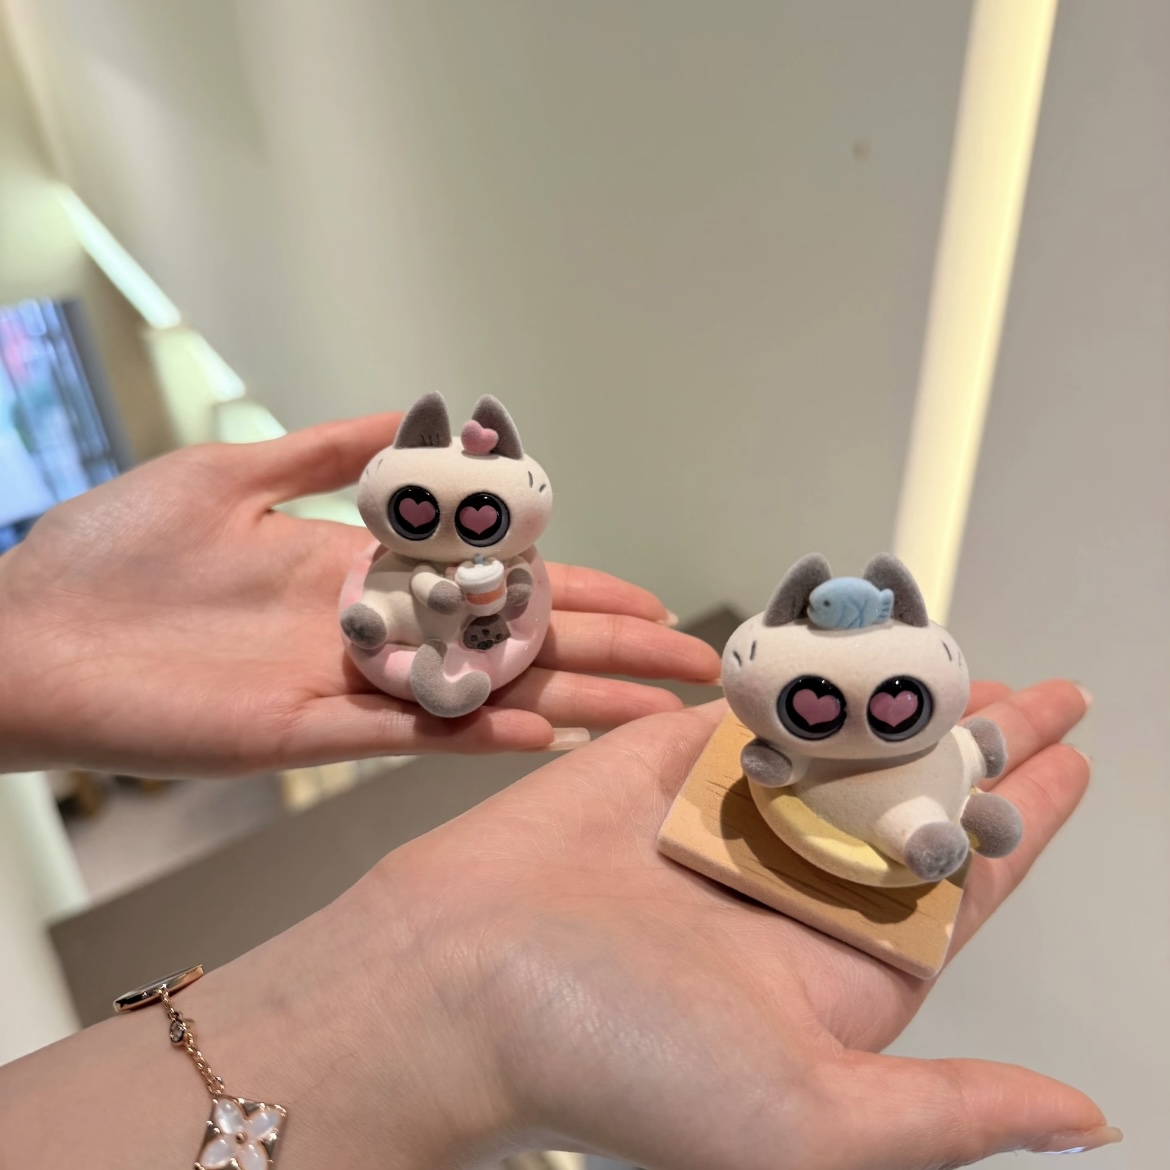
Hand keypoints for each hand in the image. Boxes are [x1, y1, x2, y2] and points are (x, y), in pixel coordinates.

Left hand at [0, 415, 718, 776]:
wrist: (25, 636)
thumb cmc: (112, 552)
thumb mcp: (233, 473)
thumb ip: (330, 452)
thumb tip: (415, 411)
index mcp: (361, 570)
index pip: (492, 581)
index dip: (574, 589)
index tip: (646, 597)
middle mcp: (373, 631)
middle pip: (511, 642)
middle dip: (605, 652)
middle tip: (690, 666)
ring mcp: (347, 685)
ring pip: (482, 694)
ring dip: (569, 703)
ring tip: (651, 712)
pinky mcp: (305, 732)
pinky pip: (411, 734)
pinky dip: (477, 734)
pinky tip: (545, 734)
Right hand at [354, 678, 1113, 1166]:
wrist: (459, 974)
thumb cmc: (619, 1058)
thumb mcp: (810, 1121)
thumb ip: (951, 1114)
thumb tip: (1085, 1121)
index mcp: (836, 967)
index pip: (958, 886)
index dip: (1024, 826)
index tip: (1074, 765)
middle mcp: (791, 888)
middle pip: (912, 802)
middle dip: (982, 748)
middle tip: (1043, 694)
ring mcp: (729, 817)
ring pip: (843, 748)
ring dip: (906, 703)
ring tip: (967, 662)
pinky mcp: (669, 762)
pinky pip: (756, 709)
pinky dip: (808, 676)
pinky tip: (854, 646)